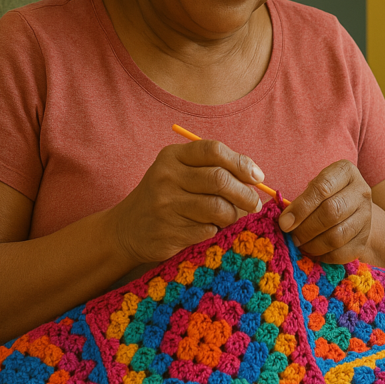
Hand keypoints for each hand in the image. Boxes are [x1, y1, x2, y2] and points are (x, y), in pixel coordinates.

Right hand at [111, 139, 264, 265]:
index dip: (241, 163)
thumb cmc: (165, 196)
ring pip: (217, 208)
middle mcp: (166, 177)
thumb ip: (212, 169)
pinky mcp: (168, 232)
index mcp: (172, 156)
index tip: (257, 177)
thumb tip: (255, 180)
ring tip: (233, 218)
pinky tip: (211, 230)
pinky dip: (217, 231)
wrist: (127, 228)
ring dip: (233, 215)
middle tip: (254, 204)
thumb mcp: (180, 172)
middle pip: (219, 179)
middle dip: (244, 193)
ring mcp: (165, 206)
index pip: (213, 150)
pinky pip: (207, 231)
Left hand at [277, 160, 372, 263]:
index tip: (284, 222)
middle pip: (331, 212)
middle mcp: (361, 191)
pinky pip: (342, 252)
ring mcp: (366, 216)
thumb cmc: (328, 197)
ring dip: (313, 244)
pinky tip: (314, 252)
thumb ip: (301, 200)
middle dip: (306, 228)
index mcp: (345, 172)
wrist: (356, 212)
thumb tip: (285, 221)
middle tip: (292, 236)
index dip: (301, 207)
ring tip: (301, 245)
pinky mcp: (365, 239)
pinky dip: (324, 256)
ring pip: (337, 235)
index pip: (322, 188)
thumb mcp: (316, 188)